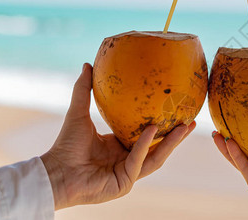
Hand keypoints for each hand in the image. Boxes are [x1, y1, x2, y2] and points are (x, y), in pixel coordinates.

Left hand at [41, 63, 194, 209]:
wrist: (55, 171)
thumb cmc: (65, 145)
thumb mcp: (79, 113)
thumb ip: (84, 90)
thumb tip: (87, 64)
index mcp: (120, 147)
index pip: (148, 136)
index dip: (164, 125)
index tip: (177, 111)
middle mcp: (127, 160)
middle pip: (158, 147)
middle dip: (177, 136)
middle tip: (192, 120)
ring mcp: (128, 173)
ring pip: (156, 157)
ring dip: (172, 142)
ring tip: (186, 127)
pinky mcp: (125, 183)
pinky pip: (139, 161)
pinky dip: (145, 145)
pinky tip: (152, 130)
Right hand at [213, 106, 247, 219]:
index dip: (247, 129)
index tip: (239, 114)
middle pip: (242, 148)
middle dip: (229, 136)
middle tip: (220, 123)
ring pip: (236, 157)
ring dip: (224, 146)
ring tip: (214, 133)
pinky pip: (242, 165)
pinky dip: (234, 154)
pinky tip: (227, 141)